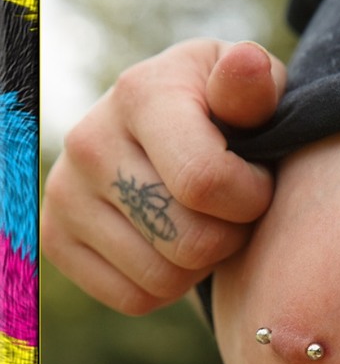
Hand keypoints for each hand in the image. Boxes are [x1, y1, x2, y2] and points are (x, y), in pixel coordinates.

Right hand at [41, 39, 284, 313]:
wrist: (168, 136)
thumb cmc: (227, 115)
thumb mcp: (253, 90)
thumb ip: (255, 86)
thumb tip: (246, 65)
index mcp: (141, 93)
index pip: (205, 181)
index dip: (252, 198)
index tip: (258, 181)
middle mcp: (89, 141)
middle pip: (189, 242)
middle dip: (231, 235)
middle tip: (233, 209)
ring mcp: (64, 193)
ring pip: (163, 279)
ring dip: (202, 264)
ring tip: (204, 222)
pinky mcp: (56, 239)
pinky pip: (134, 299)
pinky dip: (168, 287)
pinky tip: (174, 245)